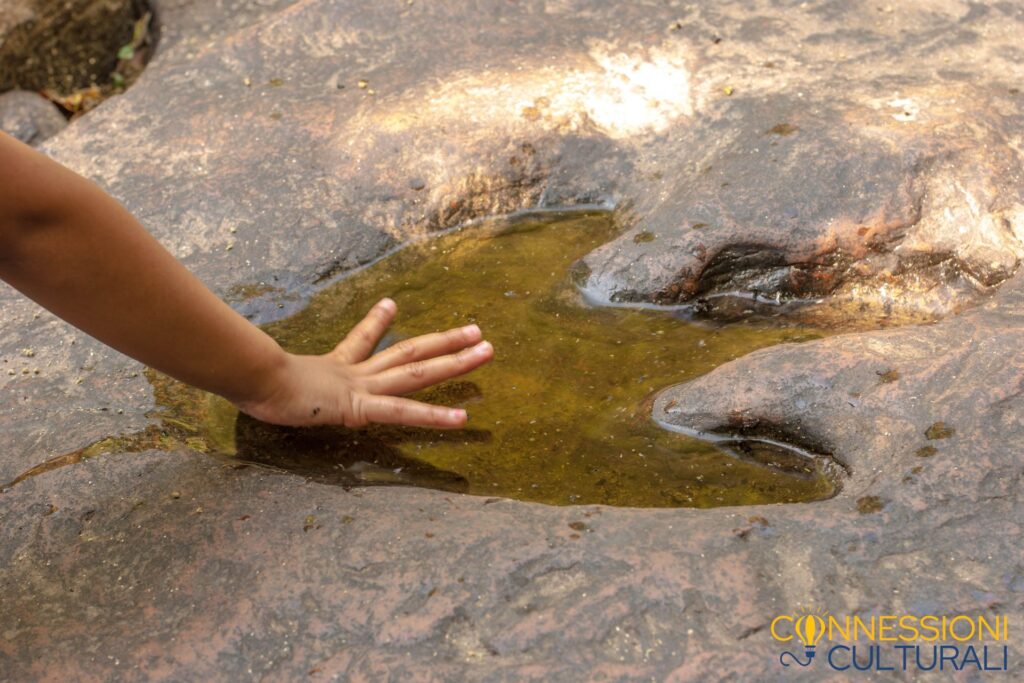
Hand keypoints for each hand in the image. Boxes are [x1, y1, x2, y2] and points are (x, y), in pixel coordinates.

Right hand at [233, 298, 492, 427]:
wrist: (248, 375)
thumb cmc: (248, 375)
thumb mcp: (259, 372)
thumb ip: (257, 364)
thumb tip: (234, 359)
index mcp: (333, 367)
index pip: (363, 341)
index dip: (377, 322)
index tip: (391, 304)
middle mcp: (355, 372)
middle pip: (410, 352)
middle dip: (445, 342)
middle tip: (476, 330)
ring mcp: (361, 387)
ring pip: (418, 372)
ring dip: (456, 362)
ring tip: (486, 349)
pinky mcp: (360, 406)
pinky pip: (404, 412)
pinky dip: (434, 416)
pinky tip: (463, 418)